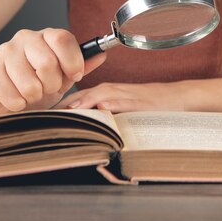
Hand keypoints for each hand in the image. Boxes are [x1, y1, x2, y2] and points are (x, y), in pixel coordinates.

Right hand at [0, 28, 105, 116]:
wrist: (6, 97)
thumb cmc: (39, 83)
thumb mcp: (65, 76)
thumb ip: (83, 65)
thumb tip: (102, 54)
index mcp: (47, 36)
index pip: (63, 39)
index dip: (72, 62)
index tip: (75, 76)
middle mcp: (25, 38)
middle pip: (47, 63)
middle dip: (52, 84)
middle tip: (49, 89)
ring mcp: (5, 52)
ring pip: (29, 82)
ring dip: (35, 96)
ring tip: (33, 94)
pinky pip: (11, 95)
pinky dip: (19, 104)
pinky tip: (18, 101)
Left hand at [56, 82, 187, 112]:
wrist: (177, 98)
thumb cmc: (148, 105)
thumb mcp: (121, 109)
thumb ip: (102, 115)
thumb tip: (79, 129)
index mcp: (106, 93)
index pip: (76, 99)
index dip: (60, 109)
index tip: (44, 121)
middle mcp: (113, 91)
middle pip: (84, 96)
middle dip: (67, 107)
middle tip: (49, 120)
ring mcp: (127, 96)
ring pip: (101, 96)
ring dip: (85, 104)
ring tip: (71, 113)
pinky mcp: (142, 102)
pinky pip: (125, 101)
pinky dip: (113, 104)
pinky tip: (104, 107)